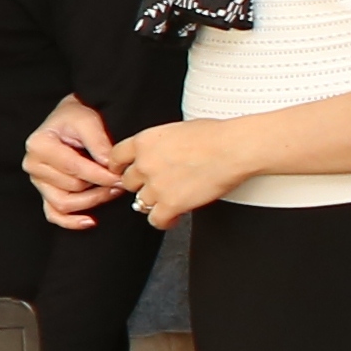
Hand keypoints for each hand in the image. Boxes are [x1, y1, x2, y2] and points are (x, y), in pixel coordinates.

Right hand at [24, 95, 129, 225]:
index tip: (122, 177)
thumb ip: (98, 142)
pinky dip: (71, 221)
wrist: (68, 120)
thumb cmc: (75, 118)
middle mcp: (33, 164)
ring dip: (93, 201)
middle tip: (122, 181)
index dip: (100, 175)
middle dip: (100, 186)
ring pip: (65, 203)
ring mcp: (38, 181)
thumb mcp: (88, 120)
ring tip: (113, 192)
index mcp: (39, 145)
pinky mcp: (45, 191)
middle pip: (72, 187)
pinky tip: (90, 221)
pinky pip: (54, 213)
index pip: (74, 168)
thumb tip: (108, 166)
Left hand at [108, 118, 260, 226]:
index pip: (116, 157)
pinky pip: (156, 220)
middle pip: (128, 182)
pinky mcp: (171, 204)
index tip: (123, 172)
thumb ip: (160, 143)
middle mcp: (145, 164)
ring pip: (141, 202)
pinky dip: (163, 221)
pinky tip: (172, 218)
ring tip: (168, 201)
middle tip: (156, 186)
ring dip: (153, 203)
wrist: (233, 148)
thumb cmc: (215, 135)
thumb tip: (161, 151)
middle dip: (141, 185)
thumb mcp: (175, 129)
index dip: (120, 167)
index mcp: (144, 141)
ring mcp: (156, 185)